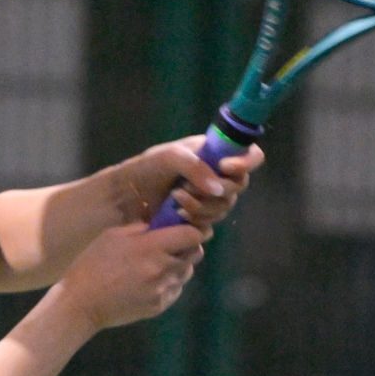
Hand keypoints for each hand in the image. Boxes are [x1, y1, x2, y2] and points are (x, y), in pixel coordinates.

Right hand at [54, 221, 204, 331]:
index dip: (194, 229)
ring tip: (157, 265)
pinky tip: (150, 282)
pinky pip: (176, 289)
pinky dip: (169, 283)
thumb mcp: (112, 236)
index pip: (191, 235)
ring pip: (186, 272)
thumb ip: (141, 228)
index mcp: (150, 247)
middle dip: (188, 246)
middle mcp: (162, 269)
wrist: (82, 304)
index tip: (187, 228)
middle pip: (195, 253)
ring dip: (178, 265)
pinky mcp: (160, 305)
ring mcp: (162, 290)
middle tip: (173, 245)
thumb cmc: (92, 264)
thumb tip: (161, 225)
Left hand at [118, 137, 264, 236]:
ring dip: (202, 205)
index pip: (250, 154)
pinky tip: (177, 214)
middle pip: (239, 185)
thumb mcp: (169, 157)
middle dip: (216, 189)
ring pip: (225, 206)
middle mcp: (216, 174)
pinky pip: (211, 223)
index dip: (246, 162)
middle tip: (188, 187)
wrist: (125, 197)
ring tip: (176, 199)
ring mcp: (209, 197)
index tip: (226, 167)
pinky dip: (196, 219)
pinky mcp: (200, 218)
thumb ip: (195, 167)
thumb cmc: (145, 169)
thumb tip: (218, 189)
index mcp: (214, 152)